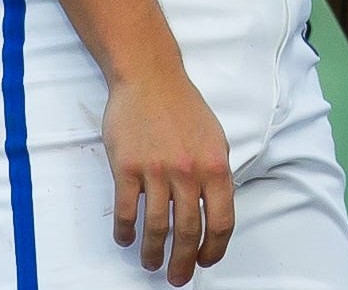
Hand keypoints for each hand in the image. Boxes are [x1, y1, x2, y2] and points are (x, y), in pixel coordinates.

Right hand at [102, 71, 234, 286]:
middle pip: (188, 231)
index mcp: (216, 166)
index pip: (221, 221)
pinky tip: (126, 238)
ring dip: (153, 252)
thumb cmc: (183, 107)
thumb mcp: (215, 139)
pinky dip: (126, 231)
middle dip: (183, 262)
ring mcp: (157, 170)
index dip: (214, 248)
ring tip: (151, 263)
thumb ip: (216, 174)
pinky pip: (127, 210)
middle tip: (177, 277)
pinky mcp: (128, 168)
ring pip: (156, 227)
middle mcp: (189, 172)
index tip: (205, 260)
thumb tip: (215, 209)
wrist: (150, 78)